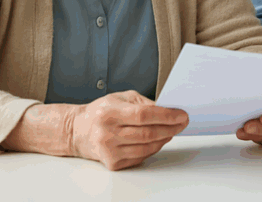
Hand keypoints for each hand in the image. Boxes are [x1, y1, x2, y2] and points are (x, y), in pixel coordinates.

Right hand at [70, 90, 188, 169]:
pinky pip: (141, 156)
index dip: (166, 115)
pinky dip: (154, 148)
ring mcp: (109, 150)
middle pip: (148, 133)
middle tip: (182, 123)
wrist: (78, 131)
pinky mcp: (112, 163)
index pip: (143, 115)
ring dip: (165, 139)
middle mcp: (107, 133)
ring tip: (172, 130)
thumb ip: (144, 102)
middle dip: (171, 128)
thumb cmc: (102, 111)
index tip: (181, 115)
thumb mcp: (121, 97)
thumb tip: (169, 109)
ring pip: (147, 147)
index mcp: (109, 112)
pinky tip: (158, 139)